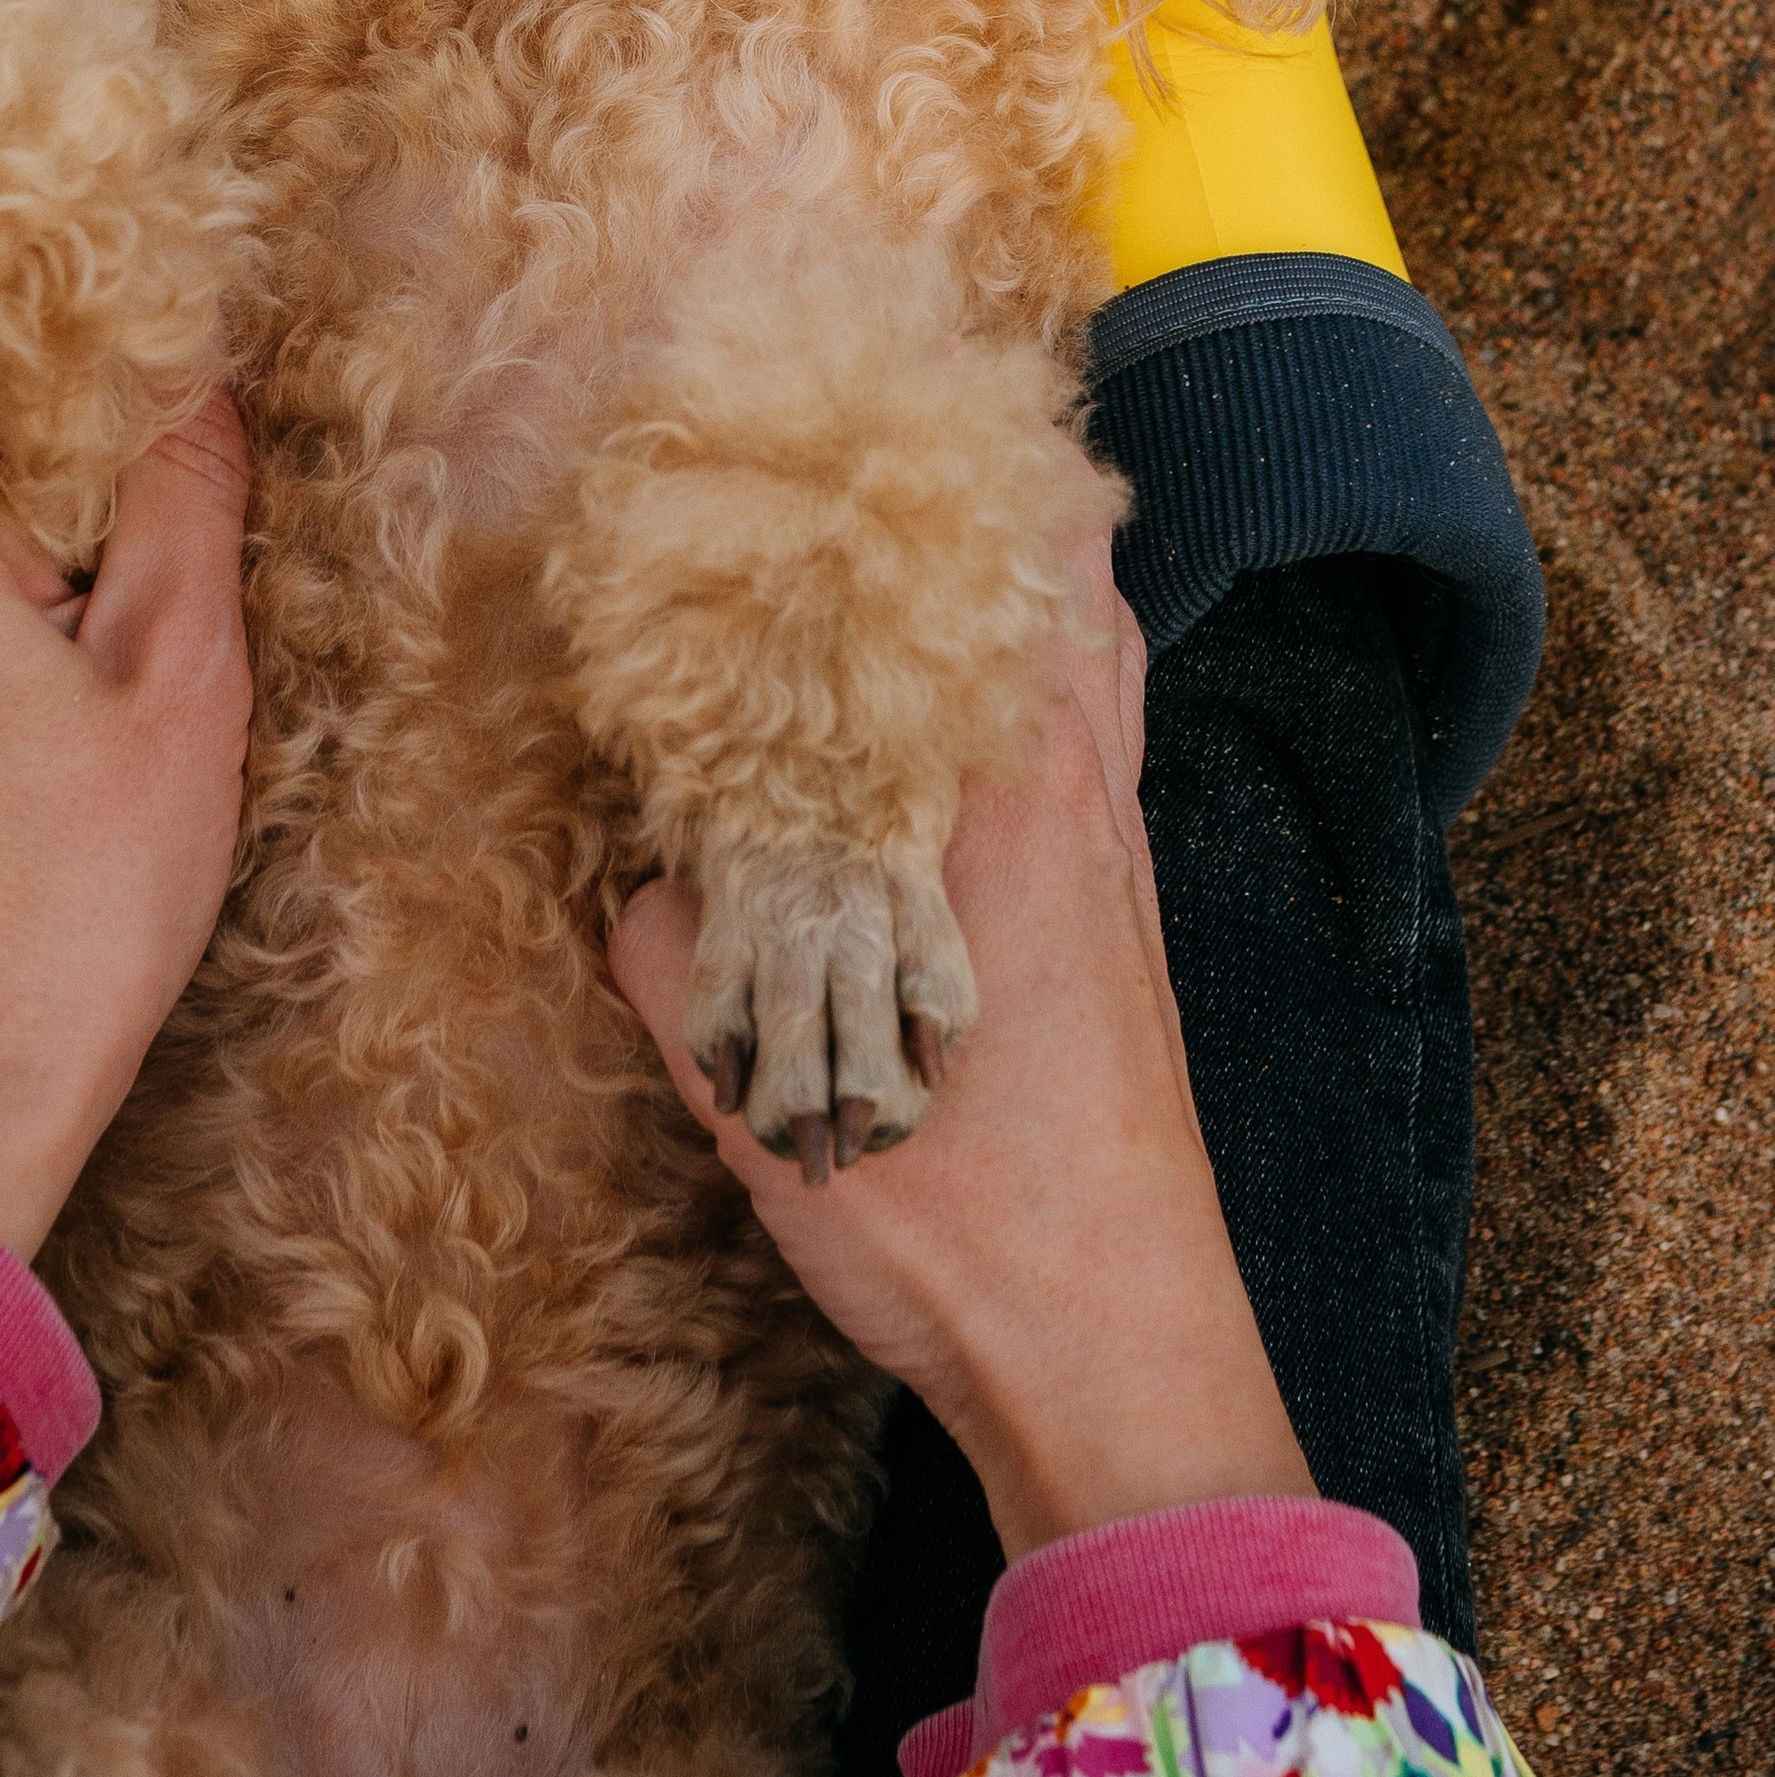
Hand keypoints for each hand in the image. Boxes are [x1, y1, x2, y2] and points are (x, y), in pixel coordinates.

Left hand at [0, 398, 250, 1259]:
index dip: (126, 332)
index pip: (11, 338)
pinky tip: (80, 595)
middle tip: (205, 438)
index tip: (221, 331)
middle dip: (85, 403)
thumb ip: (188, 491)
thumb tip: (200, 362)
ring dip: (45, 480)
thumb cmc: (61, 904)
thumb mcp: (176, 680)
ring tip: (156, 523)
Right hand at [610, 555, 1311, 1559]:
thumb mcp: (761, 1089)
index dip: (972, 486)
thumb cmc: (960, 1224)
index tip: (905, 410)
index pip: (1018, 588)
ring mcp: (1124, 882)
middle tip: (917, 463)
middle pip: (1082, 610)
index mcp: (1014, 813)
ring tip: (942, 563)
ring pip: (1095, 689)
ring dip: (1032, 616)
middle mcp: (1087, 818)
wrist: (1116, 1365)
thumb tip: (648, 881)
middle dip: (1012, 523)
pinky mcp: (1129, 952)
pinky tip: (965, 741)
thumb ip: (684, 960)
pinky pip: (1094, 771)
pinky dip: (1045, 713)